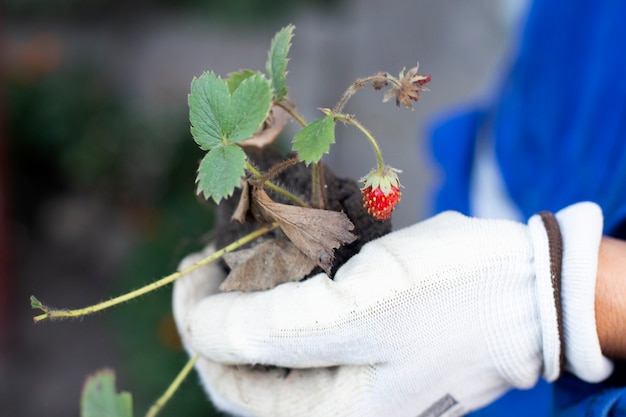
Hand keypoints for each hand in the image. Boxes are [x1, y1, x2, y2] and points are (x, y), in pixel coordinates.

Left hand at [172, 202, 611, 416]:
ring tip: (245, 249)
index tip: (191, 268)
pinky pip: (313, 320)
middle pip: (253, 363)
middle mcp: (340, 403)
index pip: (233, 384)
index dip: (198, 328)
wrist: (531, 285)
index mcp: (333, 416)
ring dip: (255, 294)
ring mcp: (358, 371)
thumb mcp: (353, 314)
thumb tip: (198, 327)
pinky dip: (291, 288)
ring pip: (280, 339)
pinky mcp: (372, 339)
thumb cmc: (449, 297)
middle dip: (223, 307)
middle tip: (212, 254)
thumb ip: (265, 332)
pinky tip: (288, 255)